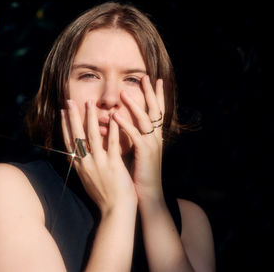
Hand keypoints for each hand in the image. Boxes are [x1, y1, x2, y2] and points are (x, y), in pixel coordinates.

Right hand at [61, 99, 136, 214]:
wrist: (115, 212)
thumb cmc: (104, 197)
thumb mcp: (88, 181)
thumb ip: (83, 166)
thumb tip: (77, 155)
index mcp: (79, 167)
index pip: (69, 142)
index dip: (65, 126)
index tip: (62, 112)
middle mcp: (86, 164)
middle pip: (77, 136)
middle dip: (72, 117)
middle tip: (70, 100)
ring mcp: (100, 164)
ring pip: (92, 136)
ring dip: (90, 118)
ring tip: (90, 102)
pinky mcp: (114, 166)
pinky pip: (113, 144)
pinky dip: (113, 130)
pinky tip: (114, 117)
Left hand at [112, 76, 164, 199]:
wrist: (148, 195)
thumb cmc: (139, 175)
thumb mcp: (137, 153)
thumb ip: (130, 137)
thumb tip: (116, 123)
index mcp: (154, 137)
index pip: (157, 112)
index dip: (157, 96)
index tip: (155, 80)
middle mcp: (156, 138)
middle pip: (155, 110)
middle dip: (151, 93)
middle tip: (145, 77)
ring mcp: (152, 144)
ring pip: (145, 119)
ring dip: (134, 105)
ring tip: (123, 93)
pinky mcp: (145, 153)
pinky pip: (135, 135)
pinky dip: (125, 124)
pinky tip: (115, 116)